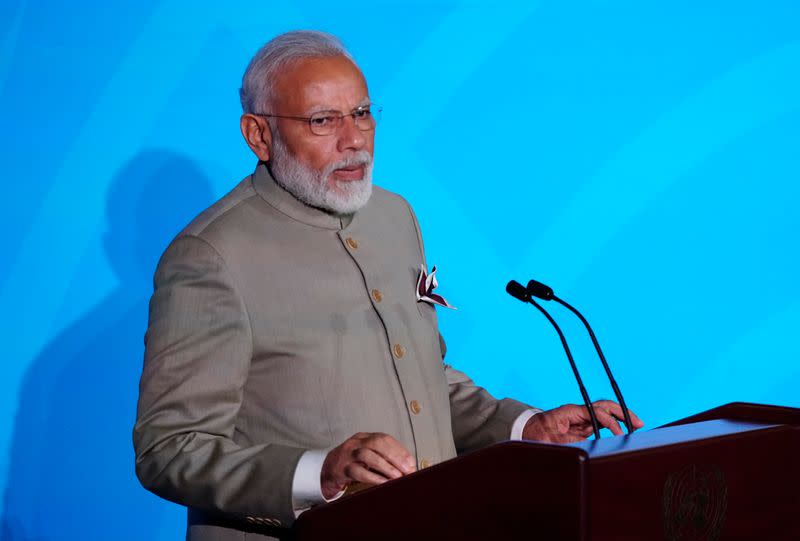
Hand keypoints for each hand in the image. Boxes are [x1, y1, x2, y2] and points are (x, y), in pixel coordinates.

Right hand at [320, 432, 416, 498]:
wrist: (326, 470)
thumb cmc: (351, 463)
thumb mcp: (367, 456)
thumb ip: (384, 458)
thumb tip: (407, 467)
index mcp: (364, 437)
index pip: (384, 438)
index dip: (400, 450)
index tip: (411, 462)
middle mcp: (356, 442)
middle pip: (377, 443)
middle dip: (395, 456)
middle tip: (407, 469)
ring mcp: (347, 454)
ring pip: (368, 455)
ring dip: (386, 467)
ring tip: (398, 477)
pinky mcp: (342, 469)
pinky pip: (359, 472)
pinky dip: (373, 478)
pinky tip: (383, 483)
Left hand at [522, 400, 644, 443]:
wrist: (526, 432)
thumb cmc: (535, 435)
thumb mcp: (549, 441)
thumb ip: (568, 442)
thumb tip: (587, 446)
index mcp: (570, 411)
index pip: (596, 412)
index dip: (610, 422)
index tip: (620, 433)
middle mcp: (577, 412)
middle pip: (604, 406)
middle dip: (622, 412)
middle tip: (639, 422)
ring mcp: (580, 418)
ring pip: (605, 412)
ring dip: (621, 416)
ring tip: (638, 423)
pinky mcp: (582, 425)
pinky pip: (601, 421)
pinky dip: (614, 423)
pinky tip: (624, 429)